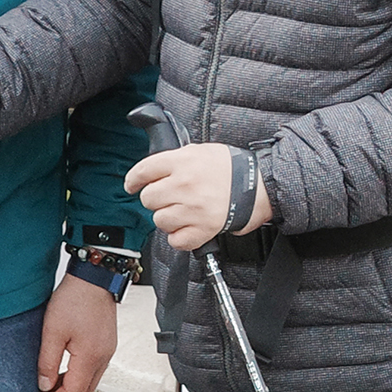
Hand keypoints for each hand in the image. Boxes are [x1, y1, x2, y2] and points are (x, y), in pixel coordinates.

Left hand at [38, 272, 117, 391]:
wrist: (94, 278)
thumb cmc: (74, 300)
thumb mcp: (53, 331)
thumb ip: (48, 361)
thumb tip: (44, 385)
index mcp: (90, 357)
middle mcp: (103, 357)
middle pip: (85, 391)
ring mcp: (108, 350)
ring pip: (91, 381)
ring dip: (72, 386)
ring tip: (52, 382)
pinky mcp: (107, 343)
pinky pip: (95, 369)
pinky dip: (80, 375)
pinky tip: (66, 367)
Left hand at [124, 143, 273, 251]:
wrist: (259, 187)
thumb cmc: (232, 168)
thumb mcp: (201, 151)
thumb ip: (177, 158)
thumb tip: (156, 169)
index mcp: (183, 162)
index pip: (144, 171)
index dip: (133, 180)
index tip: (131, 185)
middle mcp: (184, 185)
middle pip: (148, 198)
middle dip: (156, 199)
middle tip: (169, 198)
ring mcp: (192, 209)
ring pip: (159, 220)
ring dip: (168, 218)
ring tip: (182, 212)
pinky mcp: (202, 229)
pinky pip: (175, 240)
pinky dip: (179, 237)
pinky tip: (188, 227)